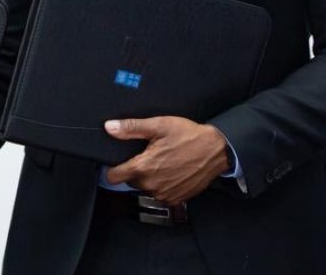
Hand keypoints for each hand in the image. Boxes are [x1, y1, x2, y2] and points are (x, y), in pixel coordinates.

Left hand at [103, 116, 229, 204]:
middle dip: (135, 170)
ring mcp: (164, 194)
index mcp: (143, 168)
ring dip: (149, 178)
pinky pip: (160, 194)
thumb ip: (131, 128)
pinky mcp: (176, 199)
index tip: (118, 162)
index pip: (113, 177)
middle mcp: (152, 185)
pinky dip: (162, 185)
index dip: (113, 169)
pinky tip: (172, 172)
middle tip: (149, 156)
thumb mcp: (159, 126)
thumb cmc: (188, 136)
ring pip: (145, 188)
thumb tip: (109, 127)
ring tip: (163, 162)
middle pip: (130, 181)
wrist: (216, 150)